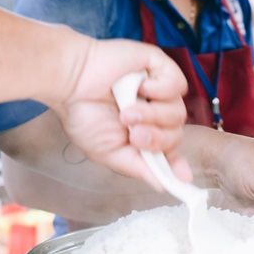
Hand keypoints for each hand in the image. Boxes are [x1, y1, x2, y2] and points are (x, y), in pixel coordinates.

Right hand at [51, 38, 188, 182]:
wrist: (71, 84)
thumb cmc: (83, 115)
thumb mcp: (109, 152)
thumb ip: (138, 167)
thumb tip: (162, 186)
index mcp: (142, 131)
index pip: (169, 149)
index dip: (176, 163)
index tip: (182, 178)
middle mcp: (153, 110)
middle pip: (176, 133)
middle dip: (156, 139)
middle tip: (133, 134)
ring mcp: (158, 88)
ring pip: (178, 111)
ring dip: (153, 115)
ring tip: (127, 110)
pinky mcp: (159, 67)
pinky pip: (179, 84)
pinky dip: (162, 89)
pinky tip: (141, 87)